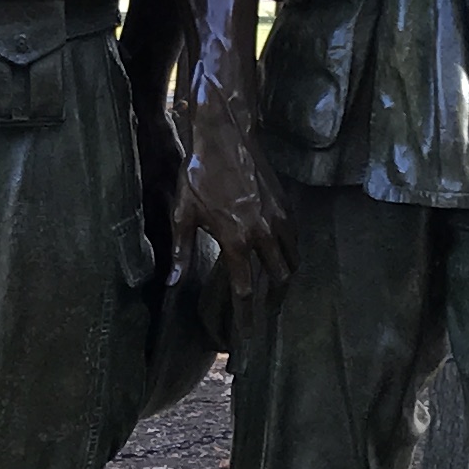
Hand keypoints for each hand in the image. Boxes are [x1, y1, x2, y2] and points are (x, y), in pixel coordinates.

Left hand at [169, 67, 289, 304]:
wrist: (226, 136)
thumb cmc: (199, 174)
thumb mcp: (183, 214)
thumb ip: (181, 252)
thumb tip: (173, 283)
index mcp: (236, 240)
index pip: (245, 290)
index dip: (245, 316)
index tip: (245, 333)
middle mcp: (263, 234)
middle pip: (278, 280)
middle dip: (274, 301)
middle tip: (267, 314)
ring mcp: (279, 219)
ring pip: (292, 260)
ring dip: (286, 278)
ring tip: (276, 291)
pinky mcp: (286, 205)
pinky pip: (295, 239)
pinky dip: (290, 253)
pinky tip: (280, 257)